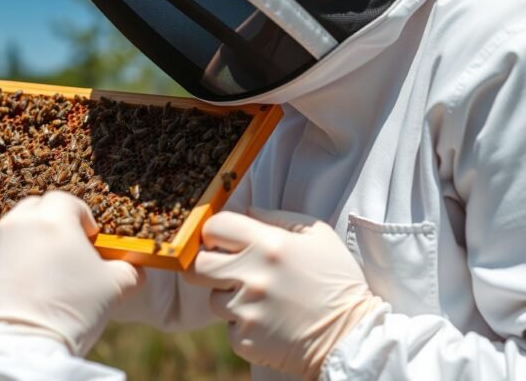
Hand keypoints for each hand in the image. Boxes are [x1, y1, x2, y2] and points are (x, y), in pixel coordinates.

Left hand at [0, 191, 144, 355]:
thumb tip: (133, 269)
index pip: (70, 201)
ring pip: (17, 230)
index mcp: (54, 218)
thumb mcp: (114, 289)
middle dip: (54, 224)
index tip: (91, 241)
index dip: (84, 219)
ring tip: (46, 274)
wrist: (15, 347)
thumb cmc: (69, 310)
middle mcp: (19, 223)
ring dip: (32, 243)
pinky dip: (13, 262)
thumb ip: (128, 270)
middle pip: (38, 208)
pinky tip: (26, 288)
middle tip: (69, 253)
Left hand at [185, 208, 382, 379]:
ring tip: (263, 300)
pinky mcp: (245, 339)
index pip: (215, 227)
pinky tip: (270, 322)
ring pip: (214, 298)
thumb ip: (278, 217)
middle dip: (209, 265)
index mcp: (269, 245)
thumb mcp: (318, 236)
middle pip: (198, 265)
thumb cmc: (337, 280)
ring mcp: (247, 311)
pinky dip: (244, 325)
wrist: (352, 337)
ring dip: (231, 298)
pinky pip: (229, 327)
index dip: (214, 232)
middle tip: (228, 270)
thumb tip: (247, 211)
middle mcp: (253, 276)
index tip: (222, 241)